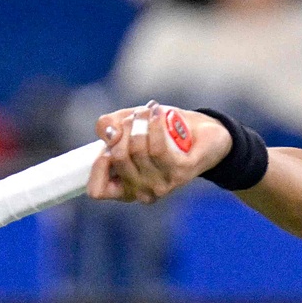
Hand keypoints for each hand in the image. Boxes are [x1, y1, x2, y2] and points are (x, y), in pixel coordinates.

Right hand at [86, 102, 231, 203]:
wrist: (204, 133)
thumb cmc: (162, 132)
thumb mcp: (128, 125)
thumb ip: (108, 127)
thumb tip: (107, 133)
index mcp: (125, 189)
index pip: (97, 191)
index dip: (97, 164)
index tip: (109, 142)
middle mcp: (143, 192)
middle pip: (117, 158)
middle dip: (121, 129)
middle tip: (133, 116)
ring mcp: (163, 185)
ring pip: (137, 150)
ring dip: (139, 122)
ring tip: (147, 110)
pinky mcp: (181, 173)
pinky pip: (158, 147)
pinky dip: (155, 124)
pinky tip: (157, 112)